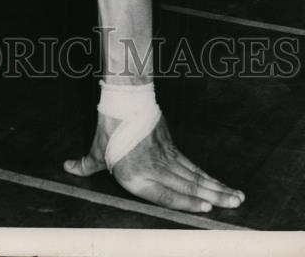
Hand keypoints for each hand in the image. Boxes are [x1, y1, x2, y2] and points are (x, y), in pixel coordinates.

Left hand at [64, 113, 244, 212]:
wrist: (123, 98)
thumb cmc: (108, 128)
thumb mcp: (96, 150)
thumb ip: (86, 165)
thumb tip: (68, 168)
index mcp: (136, 175)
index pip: (165, 194)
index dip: (187, 202)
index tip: (206, 207)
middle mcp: (154, 168)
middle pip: (188, 185)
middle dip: (214, 197)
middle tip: (235, 205)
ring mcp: (165, 157)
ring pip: (195, 175)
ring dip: (217, 187)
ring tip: (236, 197)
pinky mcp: (171, 146)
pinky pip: (192, 165)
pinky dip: (207, 176)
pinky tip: (219, 184)